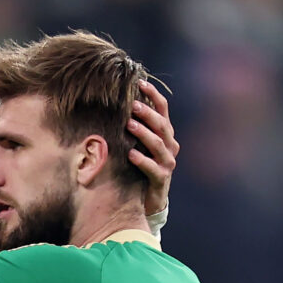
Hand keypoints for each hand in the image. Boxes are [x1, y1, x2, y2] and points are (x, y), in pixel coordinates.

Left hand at [129, 81, 178, 228]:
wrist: (148, 200)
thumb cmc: (138, 167)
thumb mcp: (137, 144)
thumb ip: (132, 126)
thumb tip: (113, 104)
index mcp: (165, 134)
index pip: (163, 109)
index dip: (153, 95)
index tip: (140, 82)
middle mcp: (169, 146)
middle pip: (161, 125)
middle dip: (147, 113)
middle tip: (132, 104)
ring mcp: (167, 163)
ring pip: (158, 144)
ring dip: (143, 133)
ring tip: (129, 125)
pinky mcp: (161, 179)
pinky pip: (153, 168)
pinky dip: (142, 160)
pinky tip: (131, 154)